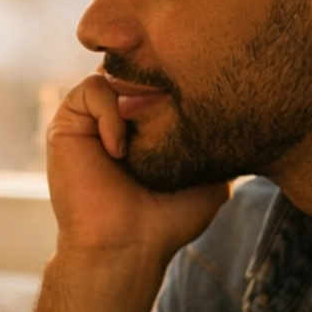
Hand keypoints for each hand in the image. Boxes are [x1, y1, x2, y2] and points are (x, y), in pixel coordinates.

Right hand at [47, 74, 227, 263]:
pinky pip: (92, 88)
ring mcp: (95, 117)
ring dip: (136, 98)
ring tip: (146, 136)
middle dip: (159, 81)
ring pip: (116, 71)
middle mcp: (121, 115)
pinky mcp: (69, 122)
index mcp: (150, 125)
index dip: (182, 82)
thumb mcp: (211, 176)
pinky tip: (118, 150)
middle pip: (140, 66)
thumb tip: (242, 108)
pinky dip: (110, 113)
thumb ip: (219, 140)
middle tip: (173, 112)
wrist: (125, 246)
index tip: (197, 105)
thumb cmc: (167, 220)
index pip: (165, 77)